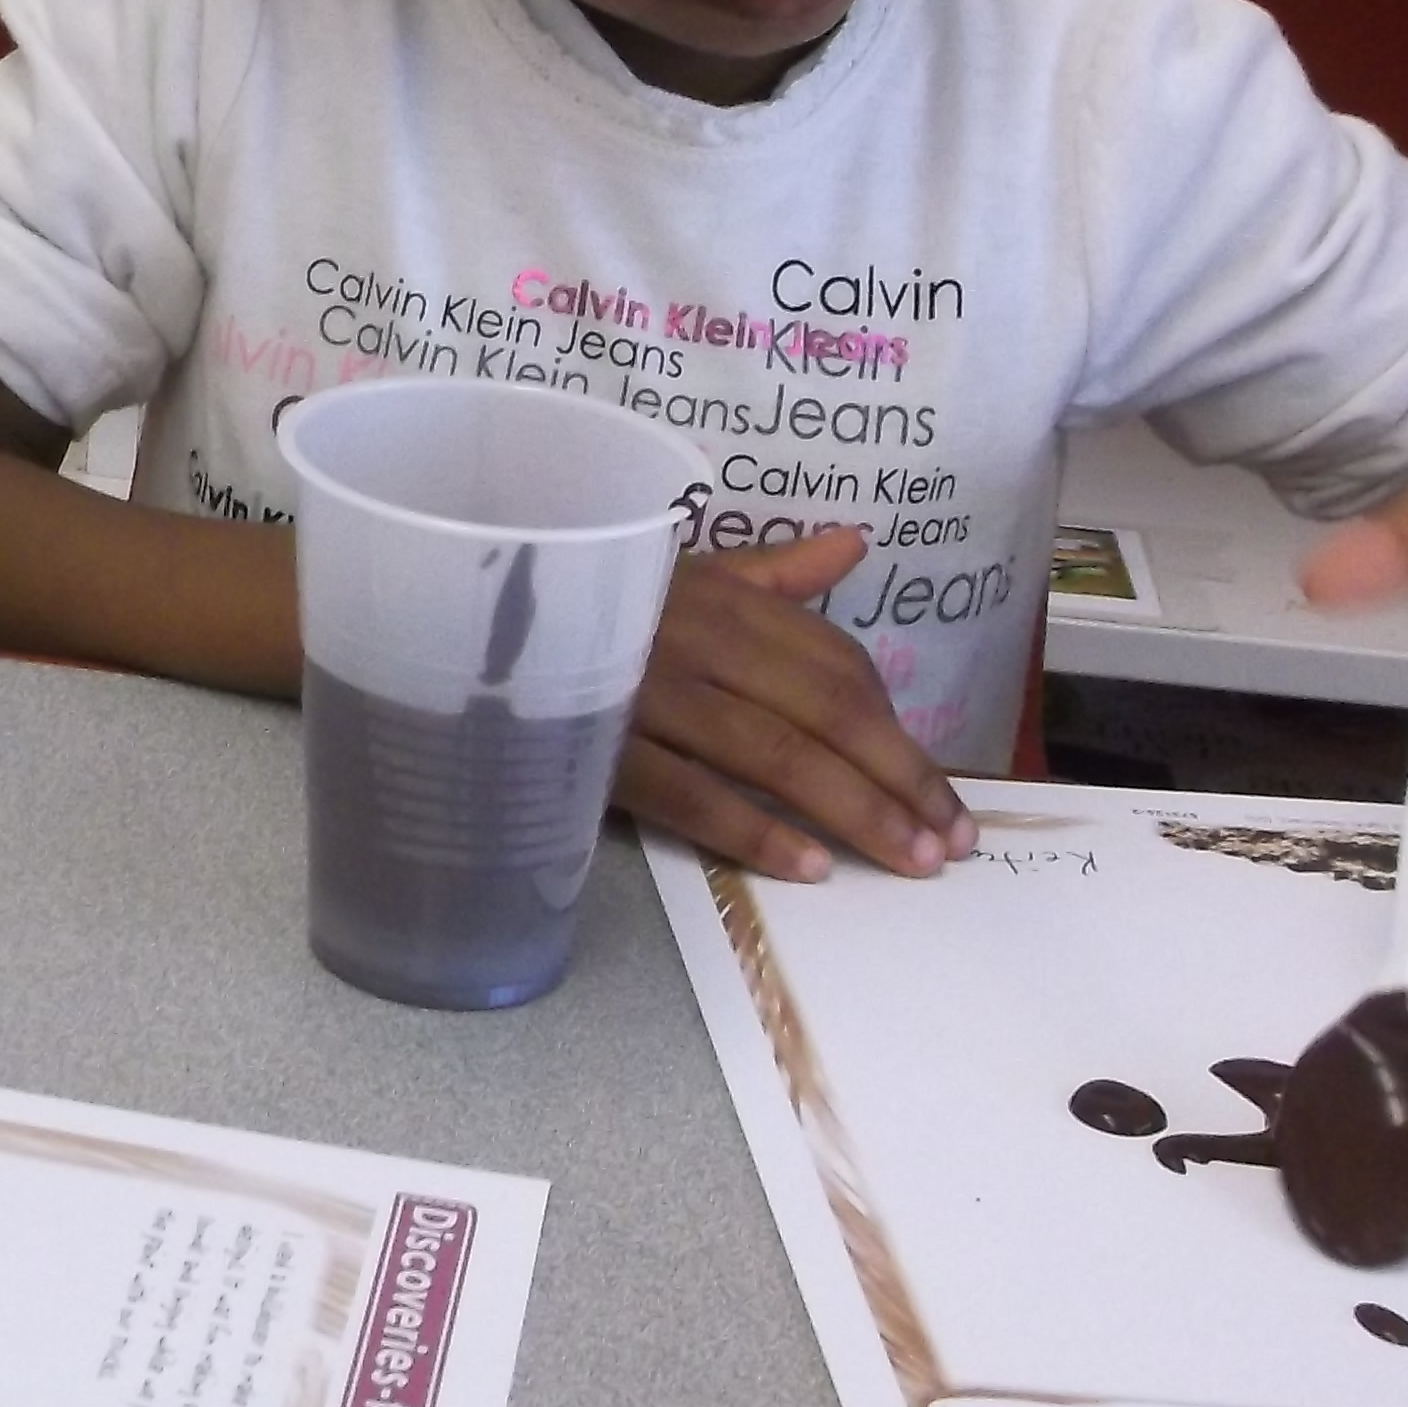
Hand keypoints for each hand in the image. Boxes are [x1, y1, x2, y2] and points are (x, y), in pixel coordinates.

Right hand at [615, 530, 973, 882]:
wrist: (459, 620)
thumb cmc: (584, 601)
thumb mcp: (680, 570)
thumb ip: (773, 570)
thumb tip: (855, 540)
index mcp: (720, 596)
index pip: (834, 663)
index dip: (897, 729)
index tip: (943, 792)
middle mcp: (693, 636)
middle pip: (821, 710)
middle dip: (897, 776)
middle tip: (948, 841)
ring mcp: (645, 691)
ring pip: (770, 752)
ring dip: (850, 808)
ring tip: (907, 859)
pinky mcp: (598, 745)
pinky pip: (687, 793)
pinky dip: (751, 829)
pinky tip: (809, 866)